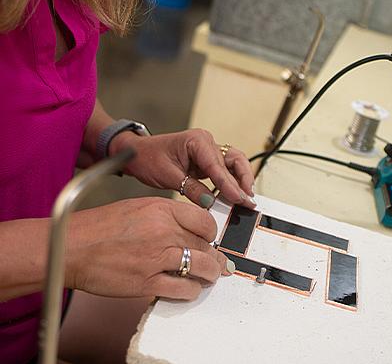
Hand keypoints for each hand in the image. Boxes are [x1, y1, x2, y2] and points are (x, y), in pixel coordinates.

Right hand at [67, 198, 232, 299]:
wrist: (69, 248)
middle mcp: (164, 231)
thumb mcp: (136, 208)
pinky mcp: (148, 283)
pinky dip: (191, 291)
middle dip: (212, 256)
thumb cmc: (97, 229)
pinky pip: (185, 289)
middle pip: (206, 246)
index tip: (209, 241)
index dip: (210, 234)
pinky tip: (187, 289)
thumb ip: (165, 217)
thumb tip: (188, 229)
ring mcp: (158, 258)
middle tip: (214, 262)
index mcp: (162, 210)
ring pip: (203, 267)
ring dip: (209, 275)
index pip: (205, 221)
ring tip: (207, 277)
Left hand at [112, 129, 254, 208]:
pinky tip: (235, 193)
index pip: (218, 166)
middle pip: (233, 161)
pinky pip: (226, 169)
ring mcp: (208, 150)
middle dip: (242, 182)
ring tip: (246, 196)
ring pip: (235, 162)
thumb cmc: (148, 158)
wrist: (136, 154)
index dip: (229, 185)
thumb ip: (191, 189)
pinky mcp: (207, 160)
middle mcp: (206, 142)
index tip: (239, 199)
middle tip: (247, 200)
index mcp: (197, 141)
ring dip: (242, 179)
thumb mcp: (168, 176)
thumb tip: (210, 202)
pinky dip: (232, 180)